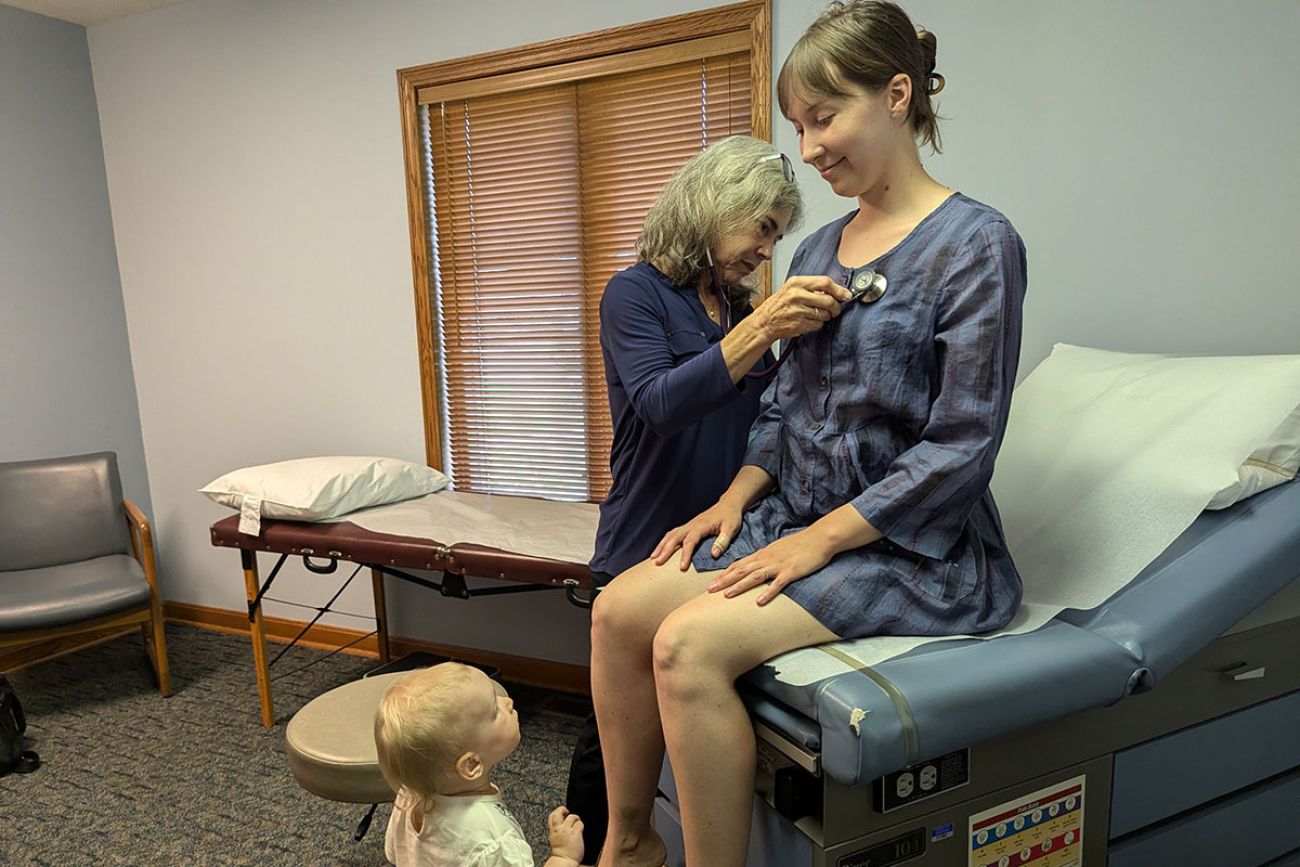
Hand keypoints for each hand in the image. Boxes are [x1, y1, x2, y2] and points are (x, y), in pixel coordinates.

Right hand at [547, 806, 583, 862]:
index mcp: (553, 832)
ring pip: (572, 817)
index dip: (557, 811)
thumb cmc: (561, 854)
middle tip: (567, 811)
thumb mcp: (555, 840)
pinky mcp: (576, 833)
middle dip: (562, 809)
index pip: (552, 816)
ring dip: (575, 819)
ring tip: (576, 824)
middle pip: (558, 813)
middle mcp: (559, 830)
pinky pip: (579, 824)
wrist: (564, 861)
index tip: (561, 811)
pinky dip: (581, 826)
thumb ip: (558, 831)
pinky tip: (580, 831)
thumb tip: (564, 824)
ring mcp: (567, 831)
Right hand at [651, 498, 745, 570]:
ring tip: (653, 558)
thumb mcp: (731, 528)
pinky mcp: (688, 526)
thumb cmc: (731, 517)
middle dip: (665, 550)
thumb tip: (713, 554)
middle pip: (674, 537)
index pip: (690, 541)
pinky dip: (665, 541)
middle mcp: (692, 524)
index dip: (685, 554)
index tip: (681, 567)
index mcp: (701, 525)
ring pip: (671, 534)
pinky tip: (660, 549)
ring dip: (661, 545)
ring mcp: (689, 524)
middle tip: (657, 562)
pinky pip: (673, 533)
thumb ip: (723, 541)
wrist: (729, 504)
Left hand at [708, 527, 835, 604]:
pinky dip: (767, 592)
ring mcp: (778, 565)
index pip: (739, 564)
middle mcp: (767, 559)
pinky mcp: (791, 572)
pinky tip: (758, 602)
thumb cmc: (800, 544)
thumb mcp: (778, 549)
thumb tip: (754, 566)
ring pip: (754, 576)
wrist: (819, 538)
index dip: (724, 574)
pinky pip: (777, 584)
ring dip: (739, 586)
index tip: (711, 583)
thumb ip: (765, 558)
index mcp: (763, 554)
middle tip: (709, 590)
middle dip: (724, 580)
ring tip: (726, 596)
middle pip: (741, 570)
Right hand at [753, 276, 851, 342]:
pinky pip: (818, 324)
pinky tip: (809, 321)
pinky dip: (817, 324)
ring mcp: (797, 310)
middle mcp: (796, 295)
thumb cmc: (779, 305)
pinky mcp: (799, 324)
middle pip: (828, 300)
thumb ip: (812, 287)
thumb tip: (837, 291)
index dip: (839, 290)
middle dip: (836, 307)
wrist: (764, 322)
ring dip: (826, 316)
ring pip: (824, 314)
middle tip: (835, 309)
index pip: (825, 282)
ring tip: (817, 315)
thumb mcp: (792, 288)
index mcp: (796, 283)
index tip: (846, 295)